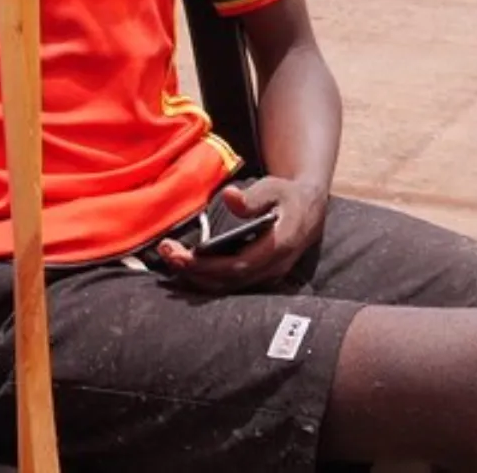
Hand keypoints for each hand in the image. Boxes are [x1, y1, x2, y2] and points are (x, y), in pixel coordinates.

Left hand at [154, 177, 326, 293]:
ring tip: (171, 258)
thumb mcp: (274, 188)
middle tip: (167, 253)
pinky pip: (230, 285)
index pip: (238, 266)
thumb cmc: (289, 197)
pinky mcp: (259, 277)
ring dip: (196, 276)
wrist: (309, 211)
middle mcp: (273, 268)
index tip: (180, 255)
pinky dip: (206, 278)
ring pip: (227, 287)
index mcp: (278, 247)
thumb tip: (229, 197)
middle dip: (194, 272)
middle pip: (228, 281)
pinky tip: (188, 265)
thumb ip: (253, 196)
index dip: (207, 265)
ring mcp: (267, 277)